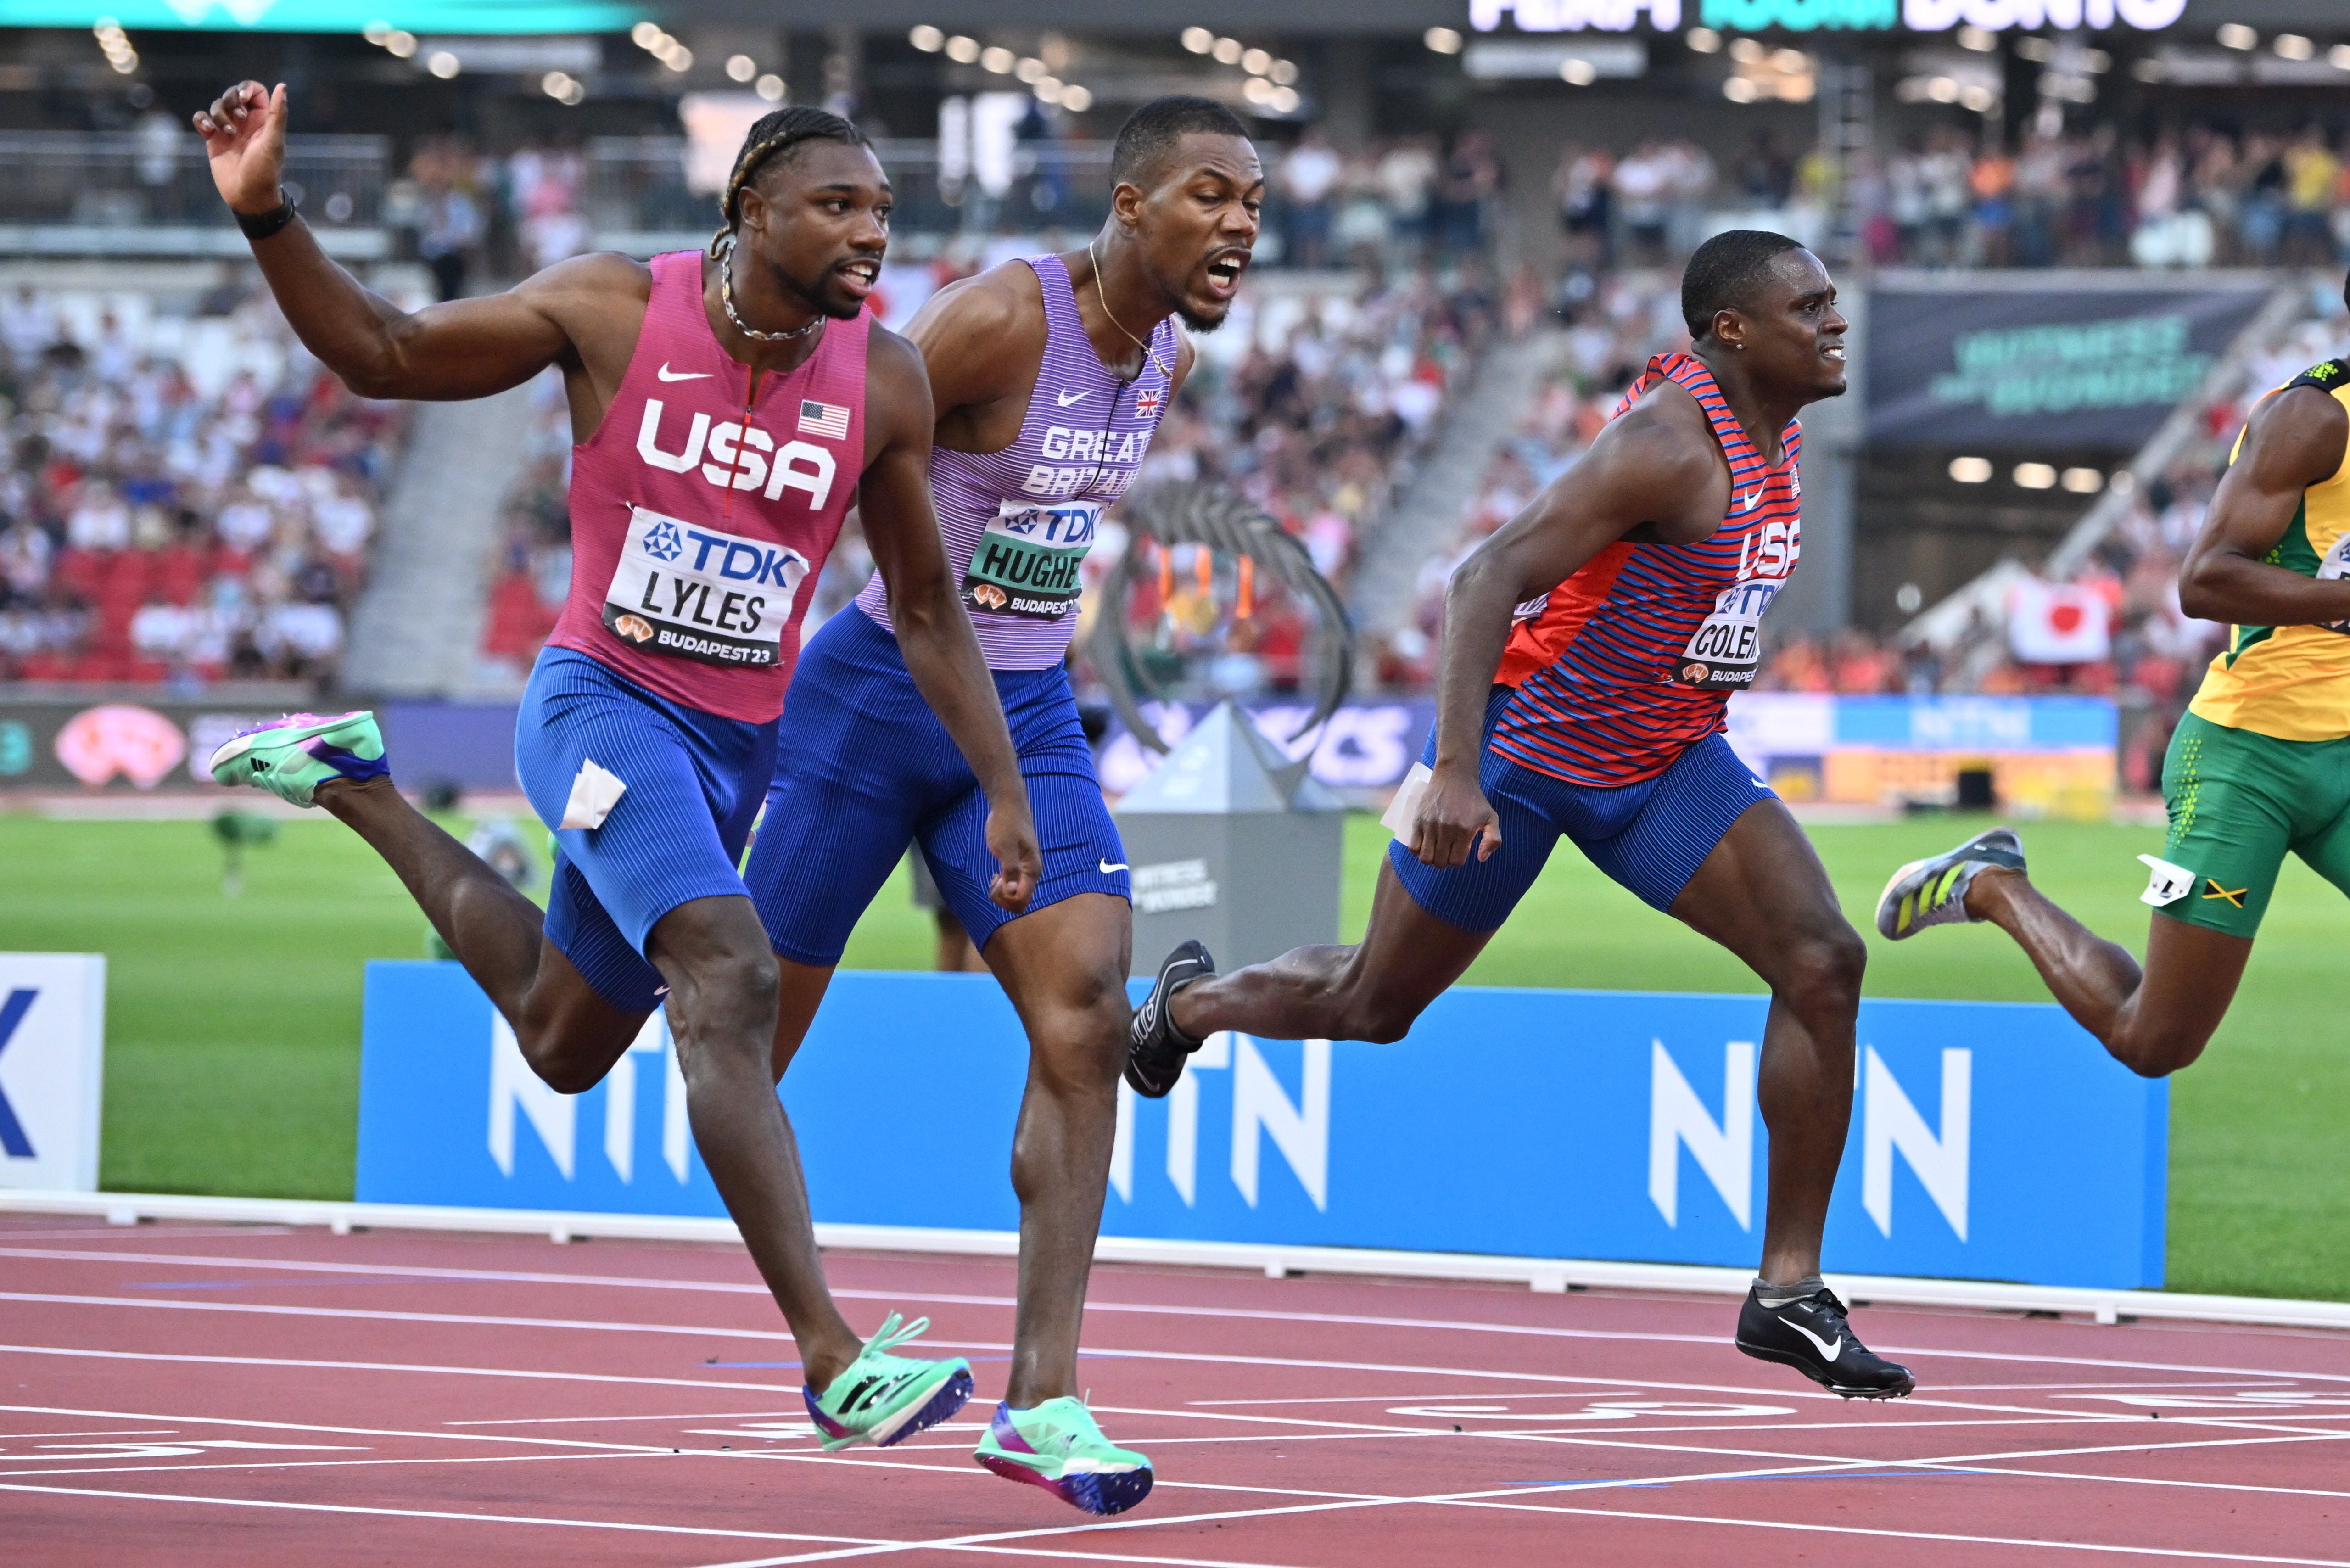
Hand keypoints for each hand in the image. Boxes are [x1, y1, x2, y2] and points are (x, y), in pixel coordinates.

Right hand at [192, 81, 287, 215]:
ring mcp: (228, 130)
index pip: (254, 90)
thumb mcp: (273, 142)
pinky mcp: (213, 139)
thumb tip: (282, 86)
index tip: (243, 99)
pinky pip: (201, 119)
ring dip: (219, 115)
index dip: (246, 88)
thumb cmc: (264, 171)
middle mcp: (246, 122)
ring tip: (228, 134)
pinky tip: (209, 131)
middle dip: (230, 101)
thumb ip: (277, 114)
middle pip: (232, 94)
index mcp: (263, 119)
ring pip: (216, 106)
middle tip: (238, 120)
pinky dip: (202, 120)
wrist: (248, 196)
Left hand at [982, 796, 1040, 912]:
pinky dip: (1002, 886)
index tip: (996, 882)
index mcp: (1032, 870)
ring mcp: (1025, 870)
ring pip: (1015, 894)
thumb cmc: (1006, 824)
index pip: (1022, 900)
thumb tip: (1012, 893)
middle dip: (1002, 898)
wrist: (1008, 805)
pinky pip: (1013, 886)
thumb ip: (1010, 871)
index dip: (1005, 899)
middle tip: (992, 881)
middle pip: (1019, 901)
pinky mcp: (1019, 866)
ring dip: (1001, 892)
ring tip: (994, 877)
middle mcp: (1032, 874)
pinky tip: (996, 875)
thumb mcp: (1004, 848)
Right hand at [1408, 765, 1501, 868]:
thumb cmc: (1474, 799)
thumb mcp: (1492, 817)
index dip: (1458, 860)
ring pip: (1425, 858)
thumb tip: (1481, 859)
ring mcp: (1430, 825)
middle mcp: (1446, 829)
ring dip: (1431, 859)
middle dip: (1444, 861)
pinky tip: (1426, 844)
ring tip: (1435, 851)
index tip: (1458, 850)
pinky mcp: (1418, 820)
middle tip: (1447, 851)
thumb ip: (1493, 840)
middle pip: (1440, 862)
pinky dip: (1418, 851)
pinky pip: (1413, 847)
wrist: (1454, 776)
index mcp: (1464, 831)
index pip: (1456, 861)